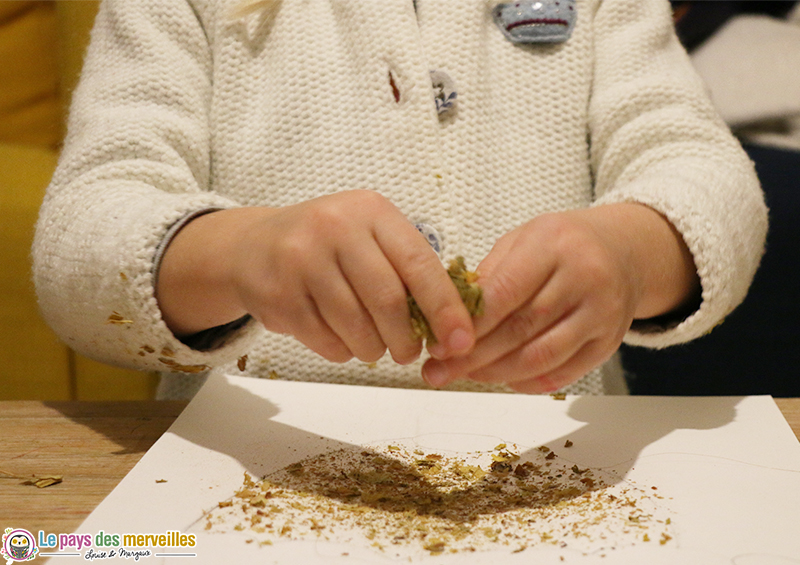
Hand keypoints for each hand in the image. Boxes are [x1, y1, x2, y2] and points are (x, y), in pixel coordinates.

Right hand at [156, 190, 474, 363]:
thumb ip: (407, 269)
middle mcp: (335, 227)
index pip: (418, 263)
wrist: (252, 247)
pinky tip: (341, 341)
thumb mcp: (368, 237)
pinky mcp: (278, 293)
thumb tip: (453, 325)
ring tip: (374, 349)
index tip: (461, 340)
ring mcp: (301, 259)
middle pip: (387, 301)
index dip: (444, 307)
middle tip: (408, 352)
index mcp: (370, 211)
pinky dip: (341, 352)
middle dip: (406, 339)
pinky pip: (324, 340)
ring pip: (356, 327)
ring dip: (373, 350)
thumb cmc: (327, 246)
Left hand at [422, 204, 698, 392]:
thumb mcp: (523, 240)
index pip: (505, 292)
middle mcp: (585, 278)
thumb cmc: (562, 243)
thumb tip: (449, 317)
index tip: (438, 344)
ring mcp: (602, 313)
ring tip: (465, 376)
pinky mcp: (610, 342)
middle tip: (439, 371)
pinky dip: (527, 382)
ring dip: (496, 373)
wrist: (625, 250)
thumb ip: (488, 275)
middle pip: (521, 329)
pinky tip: (501, 378)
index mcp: (554, 244)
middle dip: (474, 356)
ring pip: (541, 357)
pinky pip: (563, 373)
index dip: (469, 324)